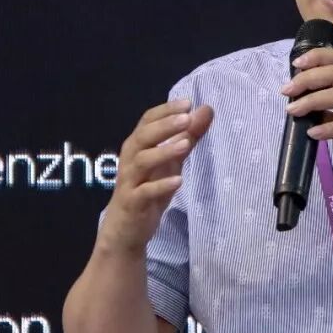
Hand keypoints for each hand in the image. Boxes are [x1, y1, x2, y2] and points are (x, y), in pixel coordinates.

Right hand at [100, 99, 212, 252]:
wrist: (126, 229)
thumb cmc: (148, 188)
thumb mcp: (172, 161)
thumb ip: (188, 136)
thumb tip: (206, 109)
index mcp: (138, 146)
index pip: (148, 121)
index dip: (166, 111)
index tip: (188, 103)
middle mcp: (130, 159)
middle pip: (143, 137)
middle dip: (165, 126)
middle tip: (187, 118)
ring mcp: (130, 181)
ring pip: (142, 161)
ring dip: (164, 152)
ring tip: (186, 145)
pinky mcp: (133, 203)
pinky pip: (144, 192)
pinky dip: (161, 185)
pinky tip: (178, 180)